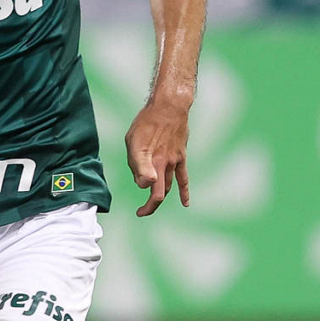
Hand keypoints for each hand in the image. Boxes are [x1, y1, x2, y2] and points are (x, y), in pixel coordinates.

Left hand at [124, 100, 190, 216]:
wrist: (169, 107)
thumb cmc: (147, 122)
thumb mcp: (133, 141)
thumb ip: (137, 164)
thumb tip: (144, 185)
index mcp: (150, 162)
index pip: (148, 189)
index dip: (145, 203)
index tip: (138, 210)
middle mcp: (163, 165)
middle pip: (159, 193)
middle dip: (151, 206)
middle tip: (141, 212)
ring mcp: (174, 162)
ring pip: (168, 185)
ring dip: (161, 196)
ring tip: (152, 204)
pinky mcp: (181, 157)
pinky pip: (183, 178)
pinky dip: (184, 191)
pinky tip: (186, 203)